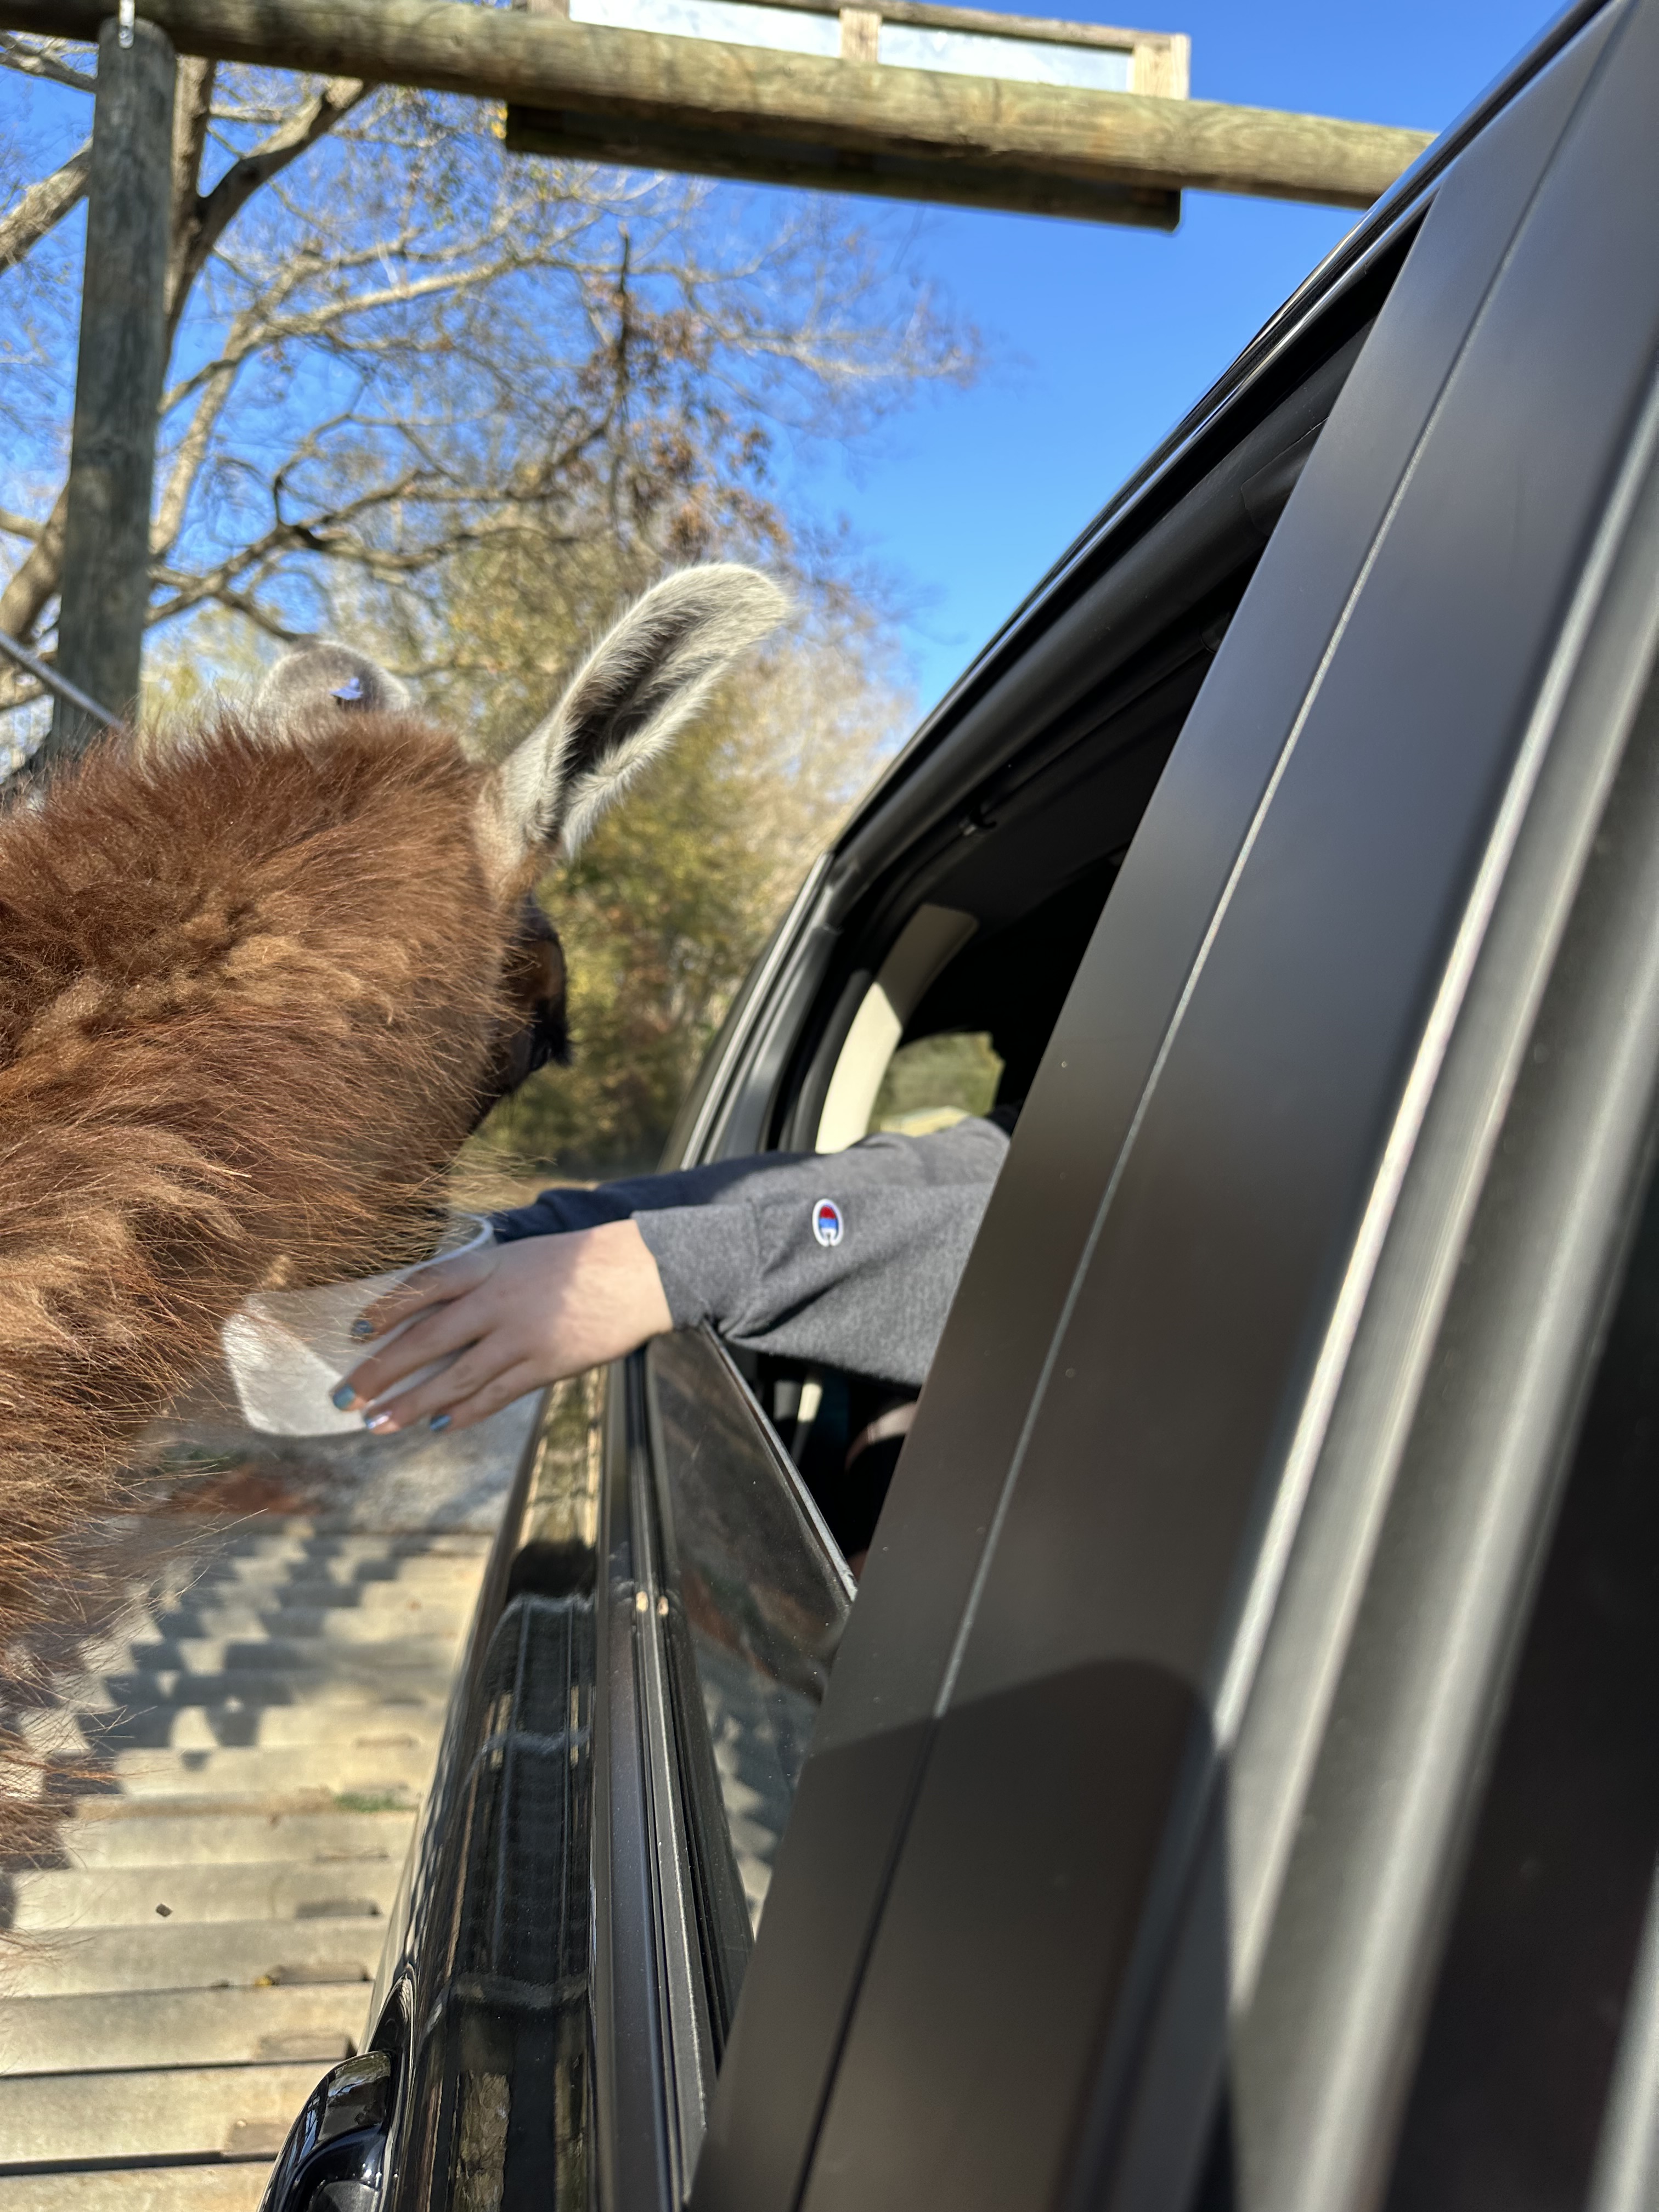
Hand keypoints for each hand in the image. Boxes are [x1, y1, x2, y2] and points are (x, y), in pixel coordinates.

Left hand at [333, 1220, 673, 1435]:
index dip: (386, 1308)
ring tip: (377, 1423)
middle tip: (342, 1396)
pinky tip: (439, 1425)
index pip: (424, 1286)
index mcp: (489, 1266)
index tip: (354, 1329)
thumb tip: (433, 1313)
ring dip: (410, 1403)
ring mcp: (521, 1337)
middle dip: (379, 1371)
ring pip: (454, 1378)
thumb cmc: (579, 1261)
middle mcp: (498, 1302)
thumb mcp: (521, 1255)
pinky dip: (465, 1412)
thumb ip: (480, 1280)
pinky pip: (496, 1394)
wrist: (641, 1271)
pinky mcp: (546, 1365)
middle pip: (425, 1340)